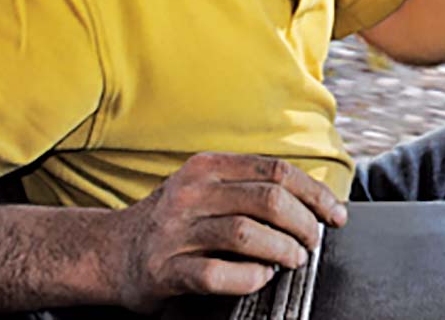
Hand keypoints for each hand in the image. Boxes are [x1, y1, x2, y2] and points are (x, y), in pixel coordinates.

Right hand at [108, 152, 347, 311]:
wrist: (110, 252)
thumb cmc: (171, 222)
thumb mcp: (205, 188)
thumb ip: (248, 187)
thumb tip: (310, 202)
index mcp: (207, 167)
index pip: (276, 171)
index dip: (314, 193)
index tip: (335, 214)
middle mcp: (192, 193)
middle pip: (269, 199)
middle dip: (304, 223)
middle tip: (313, 242)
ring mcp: (177, 232)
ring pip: (247, 233)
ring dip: (283, 249)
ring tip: (293, 259)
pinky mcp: (166, 270)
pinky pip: (218, 274)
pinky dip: (249, 277)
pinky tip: (261, 277)